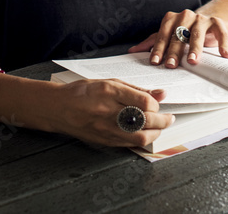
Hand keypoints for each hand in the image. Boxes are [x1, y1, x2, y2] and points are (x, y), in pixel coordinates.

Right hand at [54, 78, 172, 146]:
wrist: (58, 108)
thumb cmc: (82, 92)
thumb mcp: (109, 82)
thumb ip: (136, 89)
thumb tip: (160, 93)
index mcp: (109, 91)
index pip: (144, 102)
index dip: (156, 104)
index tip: (158, 103)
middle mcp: (108, 110)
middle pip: (145, 120)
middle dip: (163, 120)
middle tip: (169, 118)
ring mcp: (105, 128)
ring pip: (140, 137)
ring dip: (155, 133)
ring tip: (160, 128)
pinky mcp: (104, 140)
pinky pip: (129, 144)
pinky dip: (141, 140)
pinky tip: (145, 134)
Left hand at [128, 9, 227, 67]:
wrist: (206, 20)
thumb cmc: (184, 31)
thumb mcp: (167, 35)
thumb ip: (151, 42)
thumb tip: (132, 51)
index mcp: (171, 19)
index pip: (163, 34)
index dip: (158, 48)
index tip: (155, 61)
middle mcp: (185, 16)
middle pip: (179, 35)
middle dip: (174, 51)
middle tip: (171, 65)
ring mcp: (201, 18)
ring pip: (198, 33)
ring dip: (195, 47)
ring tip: (192, 60)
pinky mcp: (216, 22)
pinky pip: (220, 31)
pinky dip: (222, 43)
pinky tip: (224, 54)